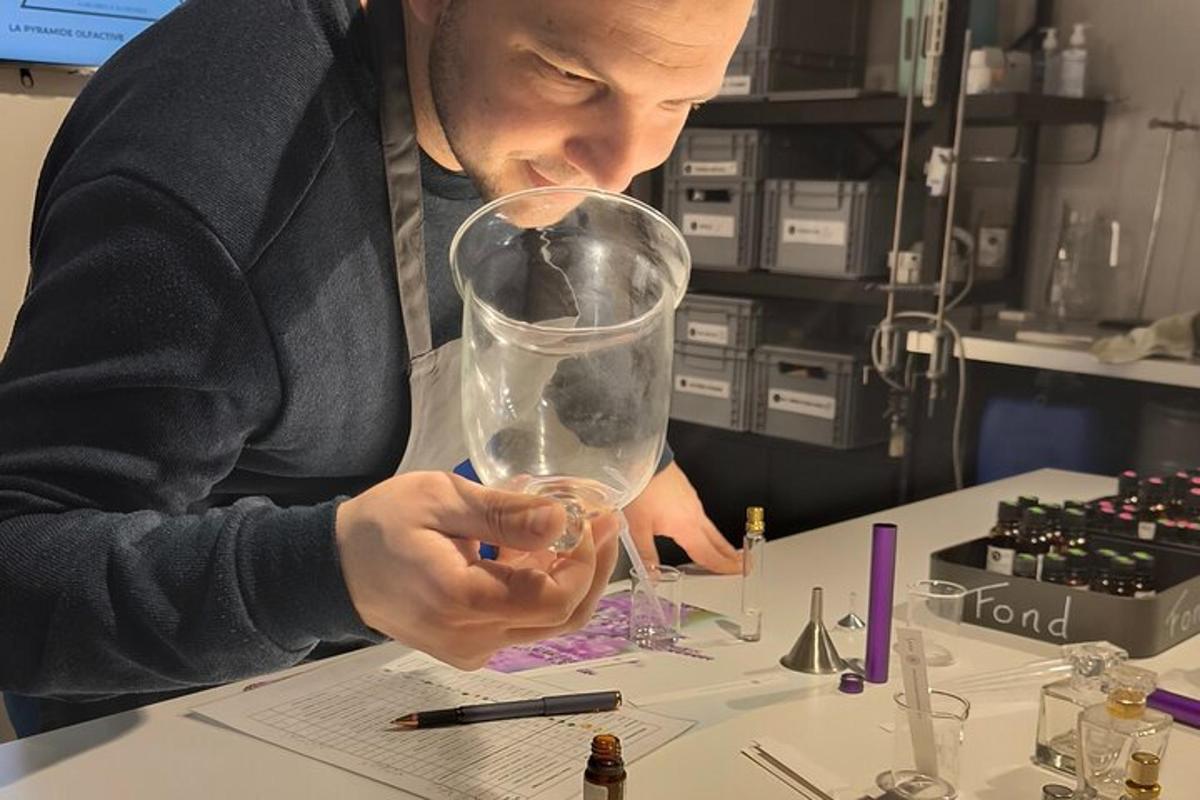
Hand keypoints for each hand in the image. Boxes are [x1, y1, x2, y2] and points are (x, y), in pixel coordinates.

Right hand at [335, 472, 619, 668]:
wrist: (335, 568)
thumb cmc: (382, 525)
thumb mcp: (442, 499)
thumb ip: (503, 514)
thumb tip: (561, 520)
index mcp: (460, 599)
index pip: (552, 599)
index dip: (585, 561)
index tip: (596, 516)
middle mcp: (470, 637)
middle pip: (560, 618)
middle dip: (591, 567)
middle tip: (605, 520)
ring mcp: (470, 648)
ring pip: (545, 621)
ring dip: (567, 574)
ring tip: (573, 524)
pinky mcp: (469, 646)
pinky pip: (521, 621)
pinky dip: (538, 584)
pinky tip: (535, 546)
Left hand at [622, 461, 740, 573]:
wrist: (641, 460)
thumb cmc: (641, 489)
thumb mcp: (637, 529)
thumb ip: (646, 555)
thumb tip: (651, 574)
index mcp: (687, 527)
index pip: (709, 554)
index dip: (724, 567)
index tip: (738, 572)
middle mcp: (695, 515)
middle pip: (717, 541)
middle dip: (731, 555)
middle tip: (743, 564)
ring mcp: (692, 501)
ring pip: (710, 528)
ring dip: (720, 542)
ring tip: (724, 551)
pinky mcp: (687, 492)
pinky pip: (702, 516)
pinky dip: (707, 528)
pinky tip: (699, 529)